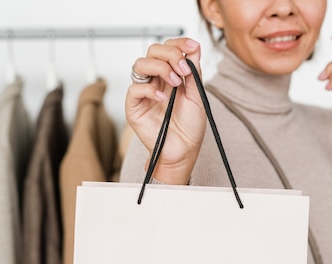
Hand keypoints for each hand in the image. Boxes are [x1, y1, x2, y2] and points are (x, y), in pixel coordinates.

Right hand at [125, 38, 204, 184]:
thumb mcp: (197, 95)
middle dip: (170, 54)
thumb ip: (194, 71)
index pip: (168, 48)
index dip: (179, 43)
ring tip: (175, 82)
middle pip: (153, 51)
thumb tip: (193, 48)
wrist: (183, 150)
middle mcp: (155, 81)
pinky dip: (150, 90)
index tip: (192, 47)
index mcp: (170, 75)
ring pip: (140, 64)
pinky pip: (135, 89)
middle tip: (183, 70)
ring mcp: (144, 93)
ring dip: (160, 68)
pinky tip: (163, 98)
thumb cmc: (190, 127)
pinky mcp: (134, 107)